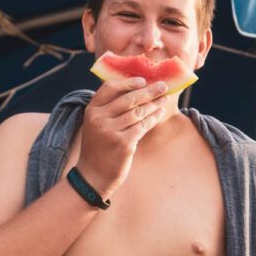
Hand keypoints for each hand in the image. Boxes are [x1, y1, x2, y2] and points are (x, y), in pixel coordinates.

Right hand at [74, 74, 170, 195]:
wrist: (93, 175)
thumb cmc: (98, 147)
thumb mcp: (96, 125)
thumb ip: (109, 109)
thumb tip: (136, 90)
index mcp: (91, 110)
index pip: (109, 87)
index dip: (128, 82)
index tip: (143, 80)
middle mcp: (99, 119)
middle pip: (129, 99)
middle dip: (149, 91)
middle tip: (163, 86)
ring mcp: (111, 131)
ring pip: (138, 112)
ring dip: (154, 104)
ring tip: (164, 99)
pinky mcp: (123, 144)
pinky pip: (143, 126)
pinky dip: (153, 118)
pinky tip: (159, 113)